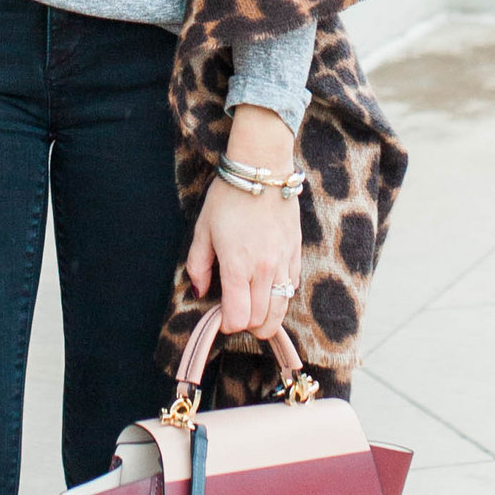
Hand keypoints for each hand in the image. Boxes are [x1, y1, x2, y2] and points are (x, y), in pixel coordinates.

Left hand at [185, 107, 303, 338]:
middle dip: (247, 325)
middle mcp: (264, 269)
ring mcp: (283, 262)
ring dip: (267, 317)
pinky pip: (292, 287)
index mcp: (238, 266)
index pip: (238, 317)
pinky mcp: (296, 252)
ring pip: (282, 309)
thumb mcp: (203, 230)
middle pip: (261, 320)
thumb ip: (198, 265)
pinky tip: (268, 287)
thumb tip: (199, 291)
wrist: (262, 169)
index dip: (227, 324)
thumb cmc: (228, 198)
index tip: (220, 316)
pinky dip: (281, 295)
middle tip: (236, 313)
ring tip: (254, 310)